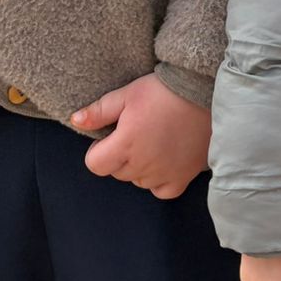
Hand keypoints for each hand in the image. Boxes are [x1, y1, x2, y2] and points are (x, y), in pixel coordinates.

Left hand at [74, 72, 210, 197]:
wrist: (205, 91)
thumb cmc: (164, 90)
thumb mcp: (128, 94)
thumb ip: (99, 111)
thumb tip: (75, 120)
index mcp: (125, 144)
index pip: (95, 165)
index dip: (97, 150)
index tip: (110, 137)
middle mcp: (142, 163)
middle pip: (117, 172)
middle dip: (120, 156)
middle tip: (136, 133)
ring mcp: (163, 173)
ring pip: (138, 181)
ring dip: (139, 167)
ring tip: (153, 141)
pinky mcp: (183, 177)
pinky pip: (161, 190)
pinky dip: (159, 180)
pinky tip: (164, 161)